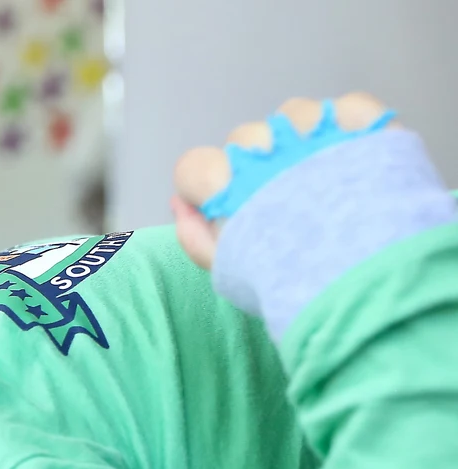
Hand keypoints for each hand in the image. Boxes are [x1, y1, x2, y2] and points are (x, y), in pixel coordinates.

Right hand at [172, 93, 394, 270]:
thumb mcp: (229, 271)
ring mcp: (316, 129)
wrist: (369, 278)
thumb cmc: (293, 281)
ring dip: (302, 138)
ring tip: (326, 177)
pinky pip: (349, 106)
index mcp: (226, 182)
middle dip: (257, 164)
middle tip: (286, 200)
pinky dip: (350, 124)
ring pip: (295, 114)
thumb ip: (194, 236)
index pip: (193, 166)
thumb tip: (180, 204)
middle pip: (245, 138)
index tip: (225, 207)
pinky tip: (354, 154)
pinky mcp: (364, 122)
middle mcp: (266, 148)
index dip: (205, 188)